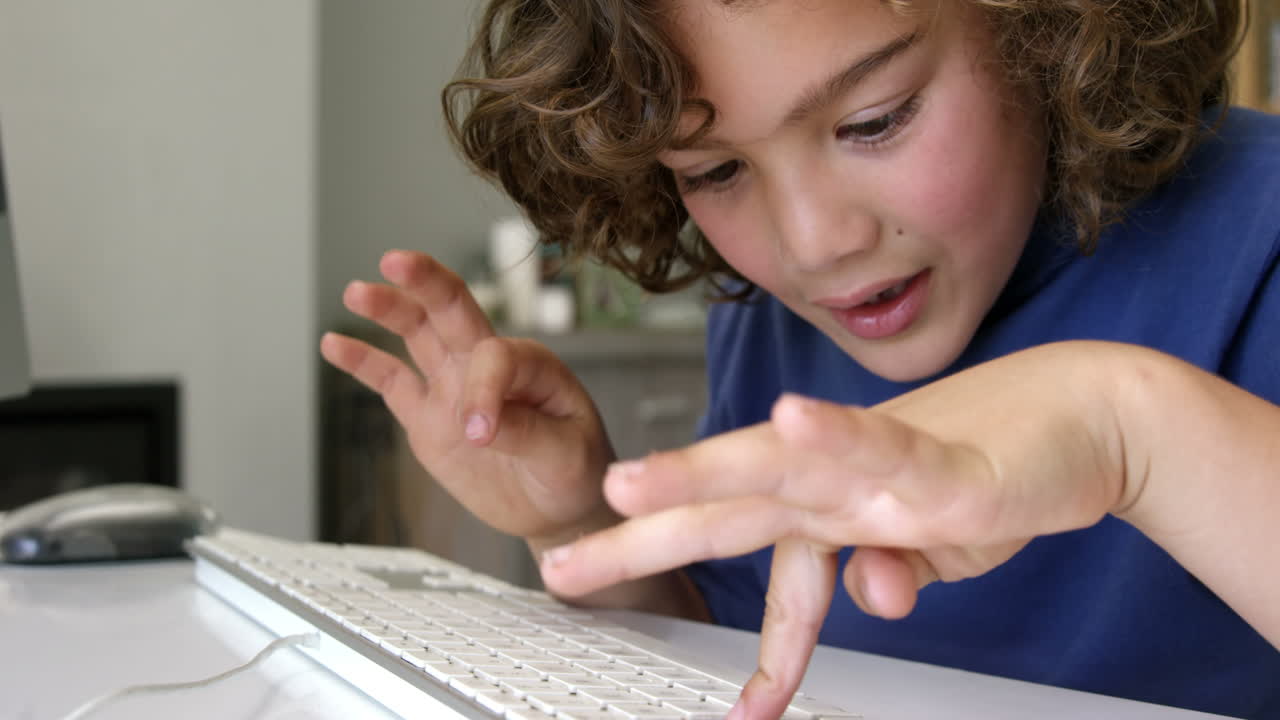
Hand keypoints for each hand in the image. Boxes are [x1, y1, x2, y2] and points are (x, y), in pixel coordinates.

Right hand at [320, 250, 616, 544]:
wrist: (558, 505)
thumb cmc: (575, 471)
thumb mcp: (566, 454)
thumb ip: (528, 433)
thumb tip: (481, 424)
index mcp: (530, 365)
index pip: (495, 358)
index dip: (483, 392)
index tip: (481, 436)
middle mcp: (488, 364)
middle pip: (453, 311)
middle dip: (426, 283)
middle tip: (396, 261)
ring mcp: (454, 386)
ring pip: (418, 334)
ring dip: (389, 309)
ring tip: (357, 292)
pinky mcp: (428, 415)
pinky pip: (391, 382)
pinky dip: (363, 362)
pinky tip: (334, 343)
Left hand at [539, 342, 1129, 719]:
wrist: (1086, 418)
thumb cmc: (996, 472)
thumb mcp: (932, 549)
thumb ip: (890, 572)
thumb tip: (873, 595)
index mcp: (823, 496)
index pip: (737, 539)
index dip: (681, 570)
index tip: (606, 592)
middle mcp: (836, 477)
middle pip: (722, 508)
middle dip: (639, 537)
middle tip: (561, 566)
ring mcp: (882, 469)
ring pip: (775, 470)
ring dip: (701, 474)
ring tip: (633, 482)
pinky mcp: (944, 467)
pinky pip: (881, 450)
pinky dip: (834, 436)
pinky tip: (792, 418)